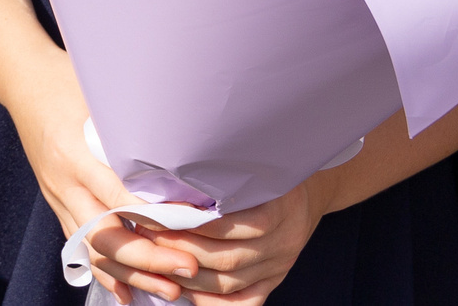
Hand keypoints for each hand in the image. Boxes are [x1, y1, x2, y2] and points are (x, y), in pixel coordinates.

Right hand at [3, 54, 200, 302]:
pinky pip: (80, 247)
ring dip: (133, 275)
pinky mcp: (56, 203)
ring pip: (93, 249)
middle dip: (150, 258)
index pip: (119, 195)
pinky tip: (128, 292)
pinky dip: (105, 273)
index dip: (158, 218)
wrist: (23, 80)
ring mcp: (57, 195)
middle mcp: (63, 180)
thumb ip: (136, 125)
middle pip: (105, 234)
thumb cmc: (71, 81)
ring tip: (171, 290)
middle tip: (190, 267)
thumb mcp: (103, 97)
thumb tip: (189, 147)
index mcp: (75, 152)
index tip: (196, 228)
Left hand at [147, 181, 331, 303]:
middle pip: (226, 258)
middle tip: (146, 234)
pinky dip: (212, 301)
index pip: (228, 225)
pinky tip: (185, 290)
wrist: (310, 194)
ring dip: (188, 275)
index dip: (187, 223)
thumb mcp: (252, 166)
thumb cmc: (268, 174)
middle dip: (180, 248)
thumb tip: (168, 179)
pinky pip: (244, 302)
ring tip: (156, 259)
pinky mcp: (274, 282)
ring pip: (230, 283)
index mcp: (278, 209)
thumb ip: (220, 176)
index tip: (153, 213)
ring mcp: (279, 266)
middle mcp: (282, 242)